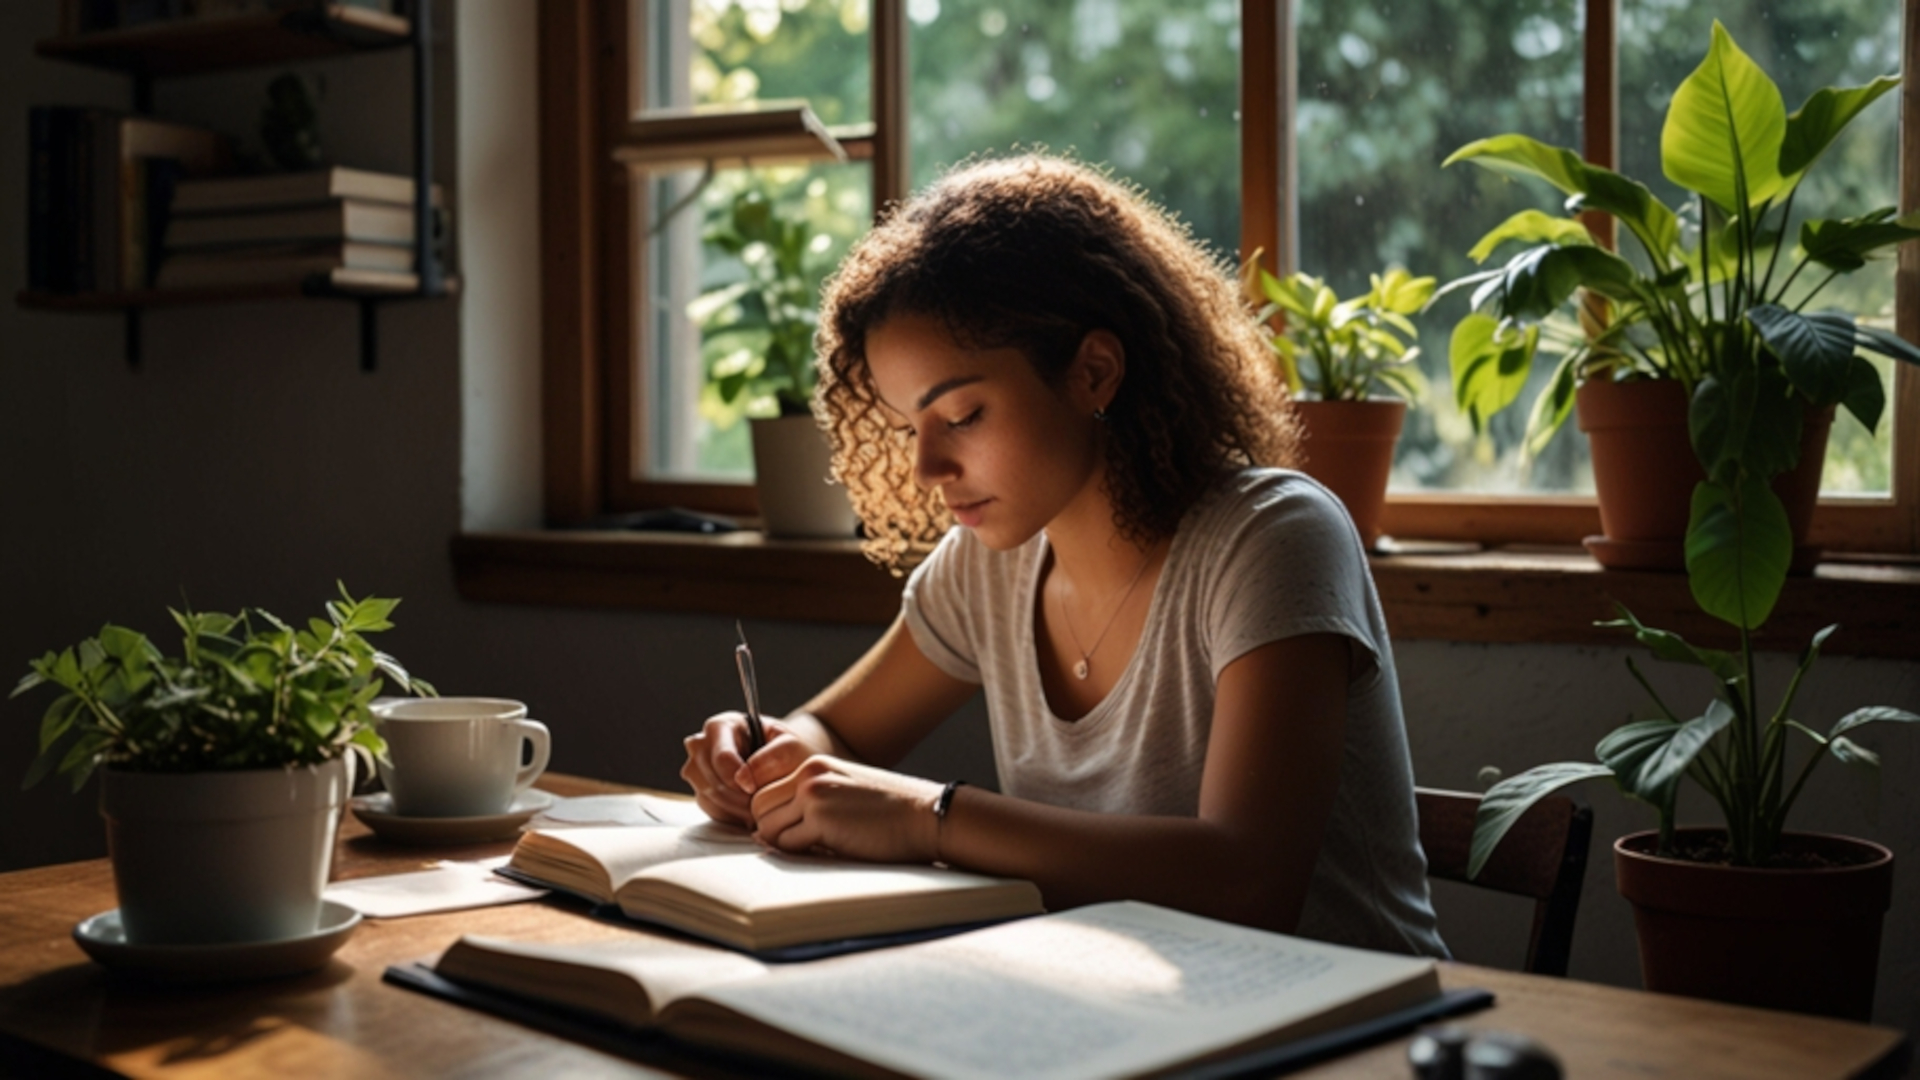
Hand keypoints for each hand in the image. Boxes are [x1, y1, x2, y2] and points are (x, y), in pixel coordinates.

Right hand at [679, 711, 807, 826]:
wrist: (781, 761)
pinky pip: (709, 808)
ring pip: (708, 795)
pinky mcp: (700, 789)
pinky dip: (730, 815)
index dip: (738, 778)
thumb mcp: (789, 745)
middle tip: (760, 805)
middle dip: (738, 797)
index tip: (755, 789)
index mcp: (720, 726)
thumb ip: (772, 757)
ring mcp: (696, 768)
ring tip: (757, 810)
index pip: (722, 757)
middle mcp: (701, 745)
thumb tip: (743, 779)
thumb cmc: (785, 749)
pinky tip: (748, 813)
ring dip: (735, 809)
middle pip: (711, 779)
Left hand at [749, 755, 942, 863]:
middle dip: (771, 830)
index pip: (765, 791)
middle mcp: (808, 775)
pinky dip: (801, 854)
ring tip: (813, 847)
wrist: (924, 815)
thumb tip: (767, 830)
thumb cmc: (889, 811)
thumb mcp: (845, 791)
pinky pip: (788, 845)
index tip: (788, 831)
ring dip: (784, 844)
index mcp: (814, 765)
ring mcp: (813, 795)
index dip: (772, 815)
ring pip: (767, 828)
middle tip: (797, 844)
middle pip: (759, 808)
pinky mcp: (821, 819)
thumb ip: (810, 800)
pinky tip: (826, 851)